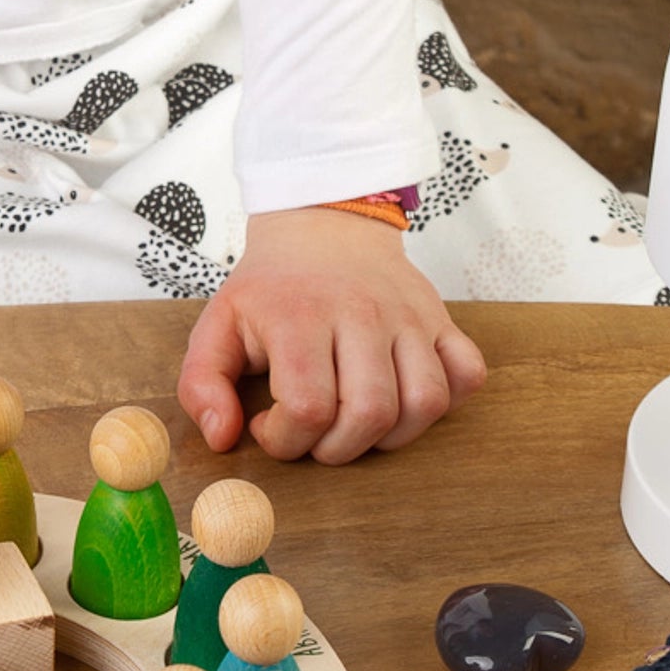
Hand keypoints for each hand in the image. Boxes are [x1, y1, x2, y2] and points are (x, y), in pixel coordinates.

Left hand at [177, 208, 485, 464]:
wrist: (322, 223)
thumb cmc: (272, 285)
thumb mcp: (218, 324)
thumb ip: (201, 384)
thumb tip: (224, 438)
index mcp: (301, 314)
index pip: (308, 407)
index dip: (286, 438)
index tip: (271, 425)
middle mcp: (361, 312)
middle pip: (370, 413)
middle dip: (337, 448)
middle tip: (315, 432)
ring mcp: (408, 316)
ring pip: (425, 402)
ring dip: (392, 435)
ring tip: (357, 422)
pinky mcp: (440, 319)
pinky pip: (467, 374)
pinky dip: (446, 399)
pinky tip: (404, 397)